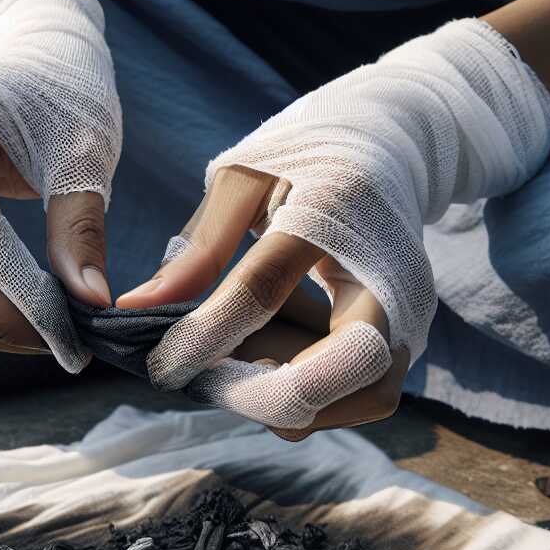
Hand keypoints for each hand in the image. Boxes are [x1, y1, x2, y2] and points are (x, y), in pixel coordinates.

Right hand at [0, 104, 106, 364]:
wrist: (24, 69)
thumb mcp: (82, 154)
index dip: (21, 297)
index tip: (71, 330)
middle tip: (60, 341)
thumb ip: (81, 227)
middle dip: (0, 324)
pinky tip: (12, 317)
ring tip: (40, 331)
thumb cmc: (58, 101)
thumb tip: (91, 300)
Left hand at [118, 165, 409, 440]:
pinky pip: (364, 395)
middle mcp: (388, 268)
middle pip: (345, 363)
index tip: (162, 367)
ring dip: (294, 399)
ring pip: (361, 396)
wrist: (390, 150)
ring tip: (244, 362)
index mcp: (332, 207)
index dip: (205, 335)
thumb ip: (199, 247)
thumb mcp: (243, 183)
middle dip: (266, 392)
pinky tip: (278, 359)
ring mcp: (410, 310)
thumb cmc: (305, 161)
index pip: (263, 288)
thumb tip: (138, 307)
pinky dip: (315, 396)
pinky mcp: (411, 339)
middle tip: (207, 382)